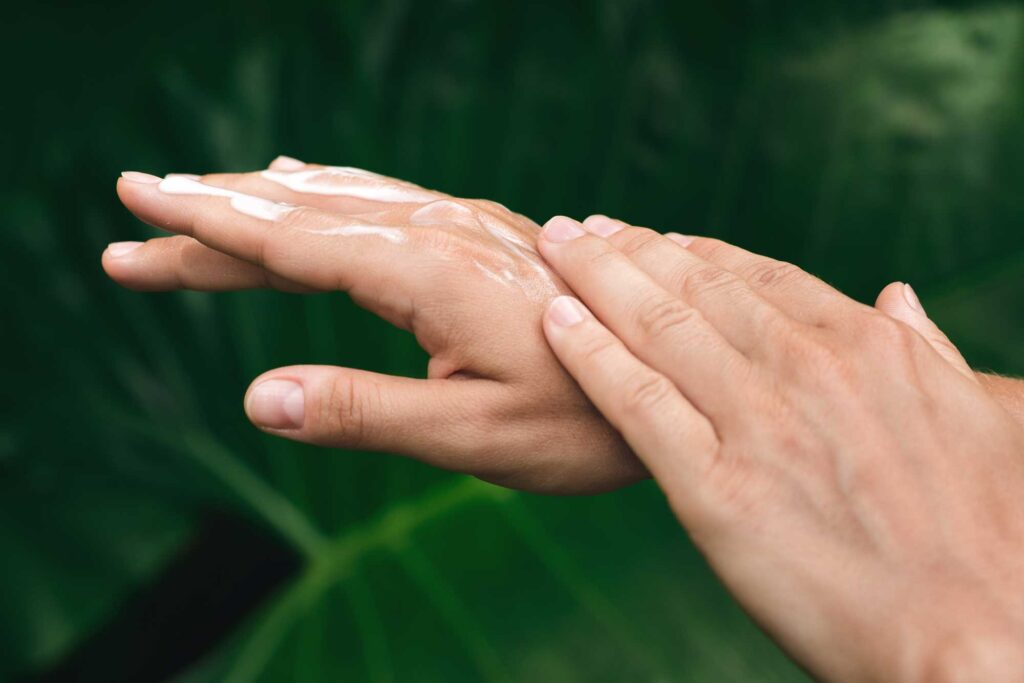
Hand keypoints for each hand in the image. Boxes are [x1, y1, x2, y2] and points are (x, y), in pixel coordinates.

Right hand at [104, 159, 642, 492]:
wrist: (680, 373)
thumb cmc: (583, 421)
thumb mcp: (470, 436)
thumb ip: (362, 413)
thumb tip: (253, 400)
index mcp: (428, 274)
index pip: (293, 243)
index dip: (210, 229)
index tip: (140, 208)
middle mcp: (441, 233)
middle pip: (303, 217)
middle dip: (214, 218)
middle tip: (132, 216)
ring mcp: (466, 228)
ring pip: (341, 204)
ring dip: (262, 205)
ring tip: (201, 200)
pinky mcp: (483, 237)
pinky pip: (384, 203)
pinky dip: (327, 197)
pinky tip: (308, 191)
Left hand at [536, 216, 1023, 681]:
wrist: (971, 639)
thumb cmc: (984, 540)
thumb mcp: (976, 419)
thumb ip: (924, 351)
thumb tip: (897, 296)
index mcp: (866, 346)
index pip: (759, 275)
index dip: (695, 251)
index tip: (653, 237)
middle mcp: (806, 367)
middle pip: (695, 286)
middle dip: (627, 249)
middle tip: (577, 229)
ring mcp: (758, 423)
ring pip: (656, 326)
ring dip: (594, 278)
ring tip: (554, 248)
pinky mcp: (716, 488)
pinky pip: (636, 401)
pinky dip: (589, 354)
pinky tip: (553, 321)